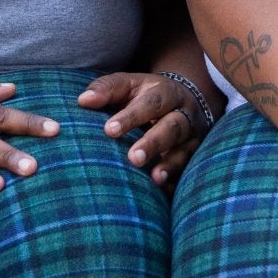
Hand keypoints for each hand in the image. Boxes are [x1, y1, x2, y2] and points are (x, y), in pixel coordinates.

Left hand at [80, 71, 218, 185]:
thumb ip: (107, 89)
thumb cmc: (146, 95)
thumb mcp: (129, 85)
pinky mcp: (194, 156)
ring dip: (170, 164)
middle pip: (171, 127)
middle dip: (153, 143)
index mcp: (164, 92)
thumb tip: (83, 100)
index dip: (131, 117)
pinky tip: (165, 192)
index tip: (109, 130)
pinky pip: (188, 170)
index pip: (150, 103)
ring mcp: (191, 137)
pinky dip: (177, 181)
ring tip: (154, 179)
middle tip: (133, 158)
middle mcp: (182, 113)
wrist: (187, 100)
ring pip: (184, 150)